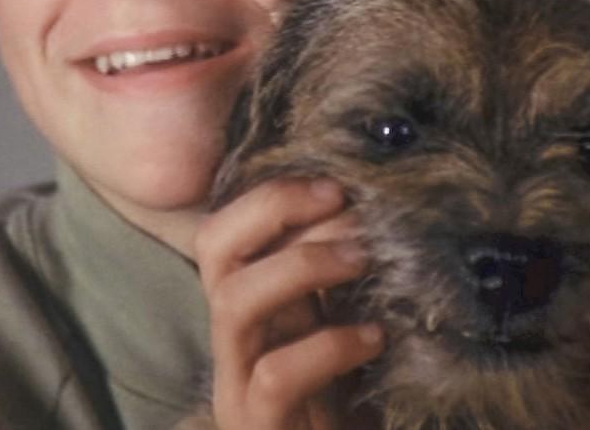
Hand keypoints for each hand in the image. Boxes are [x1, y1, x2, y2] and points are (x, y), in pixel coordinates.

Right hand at [194, 178, 384, 429]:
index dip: (271, 196)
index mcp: (254, 305)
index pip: (226, 229)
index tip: (336, 184)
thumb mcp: (344, 325)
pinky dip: (328, 345)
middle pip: (214, 248)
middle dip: (274, 210)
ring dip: (301, 265)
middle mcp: (234, 338)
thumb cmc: (350, 402)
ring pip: (234, 302)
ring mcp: (238, 384)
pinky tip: (374, 338)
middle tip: (343, 202)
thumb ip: (342, 279)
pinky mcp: (259, 425)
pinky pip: (276, 375)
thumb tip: (375, 209)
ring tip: (363, 259)